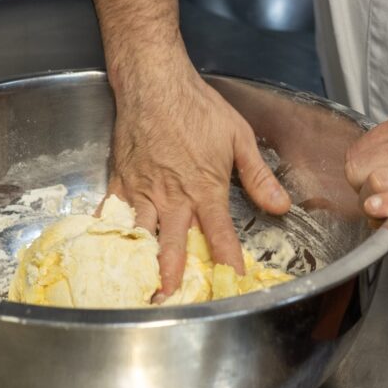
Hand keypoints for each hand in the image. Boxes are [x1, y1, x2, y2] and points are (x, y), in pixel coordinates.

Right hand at [107, 61, 290, 297]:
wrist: (154, 82)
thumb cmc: (197, 106)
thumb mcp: (238, 137)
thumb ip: (257, 176)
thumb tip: (279, 205)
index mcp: (204, 188)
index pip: (219, 235)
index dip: (228, 263)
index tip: (233, 285)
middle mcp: (172, 196)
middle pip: (173, 247)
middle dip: (174, 279)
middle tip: (171, 305)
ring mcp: (142, 190)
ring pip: (141, 237)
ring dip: (142, 265)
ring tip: (139, 292)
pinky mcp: (121, 180)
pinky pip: (114, 215)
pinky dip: (111, 236)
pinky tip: (109, 253)